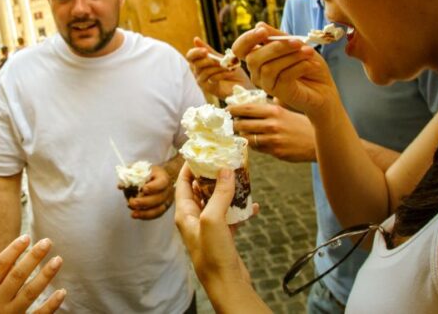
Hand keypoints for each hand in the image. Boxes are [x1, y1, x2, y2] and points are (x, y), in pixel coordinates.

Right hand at [0, 235, 65, 313]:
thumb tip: (16, 254)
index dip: (13, 249)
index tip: (27, 237)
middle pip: (16, 275)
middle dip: (33, 257)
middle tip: (47, 241)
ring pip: (29, 293)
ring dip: (45, 275)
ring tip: (58, 259)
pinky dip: (52, 304)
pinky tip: (62, 292)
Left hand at [128, 165, 172, 219]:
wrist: (158, 177)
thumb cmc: (147, 172)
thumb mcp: (140, 169)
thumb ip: (130, 176)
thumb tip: (120, 186)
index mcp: (163, 177)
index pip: (161, 183)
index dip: (153, 187)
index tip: (143, 189)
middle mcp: (168, 189)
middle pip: (158, 198)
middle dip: (144, 202)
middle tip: (132, 202)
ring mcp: (167, 200)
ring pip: (158, 209)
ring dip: (145, 213)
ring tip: (133, 214)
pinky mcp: (163, 207)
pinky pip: (156, 214)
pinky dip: (145, 216)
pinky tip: (136, 215)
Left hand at [174, 165, 252, 289]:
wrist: (226, 284)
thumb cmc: (212, 254)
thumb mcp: (213, 219)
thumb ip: (219, 194)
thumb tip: (225, 170)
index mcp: (184, 214)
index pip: (183, 184)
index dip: (190, 168)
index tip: (200, 153)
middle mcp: (194, 219)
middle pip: (201, 191)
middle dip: (212, 176)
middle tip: (224, 162)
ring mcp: (209, 228)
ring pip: (217, 202)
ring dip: (228, 190)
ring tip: (240, 177)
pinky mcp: (223, 237)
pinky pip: (231, 217)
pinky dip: (240, 209)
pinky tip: (254, 204)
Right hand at [186, 36, 251, 99]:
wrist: (243, 84)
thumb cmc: (232, 71)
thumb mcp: (221, 57)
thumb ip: (209, 50)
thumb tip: (195, 39)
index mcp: (199, 62)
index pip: (190, 56)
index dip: (195, 52)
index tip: (205, 51)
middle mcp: (198, 72)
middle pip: (194, 63)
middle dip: (208, 60)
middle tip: (220, 60)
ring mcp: (202, 80)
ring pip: (203, 71)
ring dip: (217, 67)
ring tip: (229, 66)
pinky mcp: (207, 88)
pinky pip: (210, 78)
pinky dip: (220, 74)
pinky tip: (229, 72)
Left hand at [230, 101, 316, 161]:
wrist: (318, 140)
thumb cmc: (299, 123)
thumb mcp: (284, 110)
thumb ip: (266, 108)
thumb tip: (245, 107)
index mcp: (273, 110)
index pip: (246, 109)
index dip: (233, 110)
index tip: (226, 110)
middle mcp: (272, 124)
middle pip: (242, 124)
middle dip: (233, 125)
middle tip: (230, 124)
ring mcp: (273, 139)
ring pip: (247, 137)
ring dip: (242, 136)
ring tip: (241, 133)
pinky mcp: (276, 152)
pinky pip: (257, 148)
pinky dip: (254, 144)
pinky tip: (255, 141)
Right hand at [232, 23, 336, 117]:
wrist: (324, 88)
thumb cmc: (307, 64)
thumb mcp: (294, 44)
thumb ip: (277, 36)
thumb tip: (259, 24)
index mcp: (257, 57)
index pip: (240, 49)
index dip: (247, 39)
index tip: (263, 31)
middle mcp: (257, 72)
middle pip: (253, 58)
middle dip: (276, 47)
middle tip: (297, 42)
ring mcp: (266, 84)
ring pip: (268, 68)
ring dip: (291, 57)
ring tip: (309, 52)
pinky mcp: (278, 93)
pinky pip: (283, 77)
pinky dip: (299, 67)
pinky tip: (311, 64)